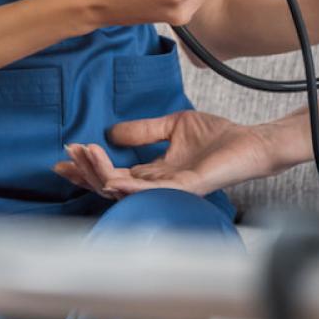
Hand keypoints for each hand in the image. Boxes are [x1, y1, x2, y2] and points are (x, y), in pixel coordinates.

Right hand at [52, 110, 281, 197]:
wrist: (251, 143)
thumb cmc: (218, 137)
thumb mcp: (173, 125)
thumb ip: (144, 130)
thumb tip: (112, 131)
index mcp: (153, 173)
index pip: (113, 173)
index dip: (90, 164)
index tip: (68, 151)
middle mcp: (157, 186)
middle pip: (112, 185)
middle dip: (86, 172)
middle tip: (66, 158)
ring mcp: (170, 190)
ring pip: (126, 191)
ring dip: (102, 175)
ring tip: (85, 157)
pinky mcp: (187, 188)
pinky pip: (154, 192)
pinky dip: (131, 187)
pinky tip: (114, 179)